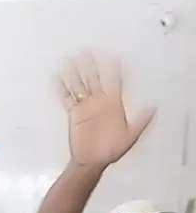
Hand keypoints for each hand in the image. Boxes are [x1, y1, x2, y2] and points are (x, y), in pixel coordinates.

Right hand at [59, 55, 154, 169]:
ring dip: (75, 72)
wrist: (92, 162)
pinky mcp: (74, 114)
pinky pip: (67, 98)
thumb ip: (141, 121)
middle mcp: (99, 102)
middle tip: (87, 51)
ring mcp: (86, 107)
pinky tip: (57, 77)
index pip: (115, 82)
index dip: (115, 69)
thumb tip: (154, 108)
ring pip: (79, 85)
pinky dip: (61, 88)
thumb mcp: (131, 137)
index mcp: (113, 104)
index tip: (115, 56)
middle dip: (90, 65)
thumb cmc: (110, 151)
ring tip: (70, 59)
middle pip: (94, 79)